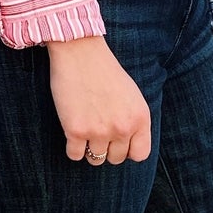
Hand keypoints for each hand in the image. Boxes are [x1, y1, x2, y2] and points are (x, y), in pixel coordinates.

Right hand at [46, 35, 151, 163]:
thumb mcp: (132, 95)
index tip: (118, 141)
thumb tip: (129, 147)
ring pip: (95, 159)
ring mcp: (99, 131)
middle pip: (116, 159)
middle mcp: (123, 128)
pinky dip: (72, 147)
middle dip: (107, 149)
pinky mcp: (76, 130)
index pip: (140, 154)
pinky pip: (74, 155)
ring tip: (85, 129)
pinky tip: (72, 129)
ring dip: (89, 148)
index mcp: (140, 118)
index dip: (128, 150)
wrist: (80, 52)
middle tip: (97, 130)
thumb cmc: (105, 71)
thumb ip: (134, 121)